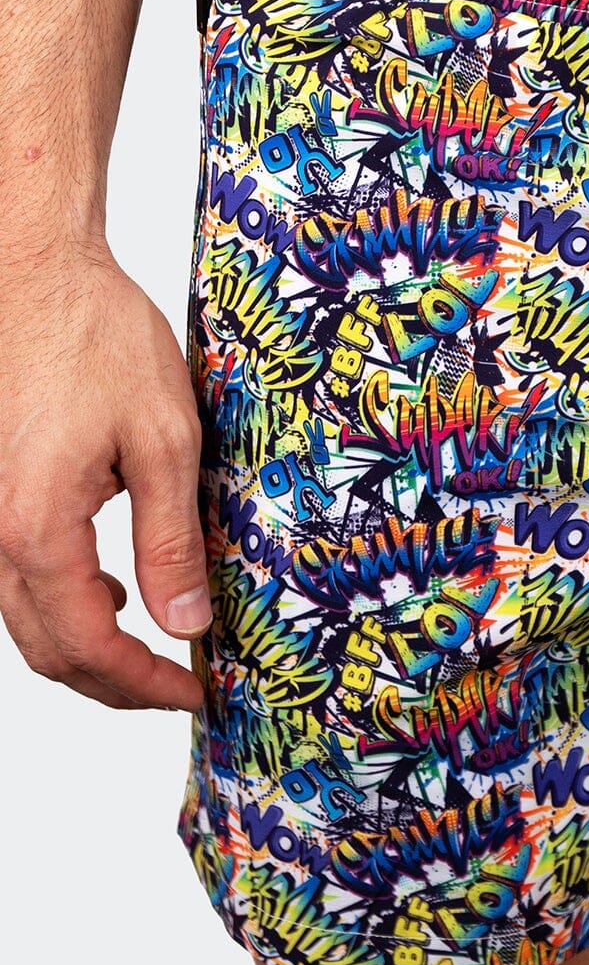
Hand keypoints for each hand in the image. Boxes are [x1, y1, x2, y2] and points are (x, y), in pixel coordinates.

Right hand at [0, 248, 208, 708]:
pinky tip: (111, 585)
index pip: (88, 646)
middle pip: (47, 650)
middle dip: (116, 683)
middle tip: (181, 685)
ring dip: (86, 646)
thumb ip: (172, 539)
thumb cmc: (95, 336)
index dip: (143, 685)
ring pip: (25, 620)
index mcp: (36, 527)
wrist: (33, 271)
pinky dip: (61, 603)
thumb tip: (187, 622)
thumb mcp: (164, 438)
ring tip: (157, 643)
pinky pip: (13, 577)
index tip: (195, 693)